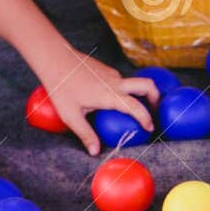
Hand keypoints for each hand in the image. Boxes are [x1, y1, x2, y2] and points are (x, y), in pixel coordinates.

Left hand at [34, 51, 159, 155]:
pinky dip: (124, 89)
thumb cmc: (61, 87)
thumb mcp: (71, 115)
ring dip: (138, 94)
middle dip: (155, 97)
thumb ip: (85, 134)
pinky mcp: (105, 69)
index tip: (149, 128)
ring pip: (132, 82)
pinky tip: (111, 99)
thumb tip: (95, 152)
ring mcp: (111, 73)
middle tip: (154, 111)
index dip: (146, 118)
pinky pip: (120, 80)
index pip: (136, 107)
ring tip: (132, 109)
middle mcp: (115, 82)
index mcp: (110, 95)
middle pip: (147, 85)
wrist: (54, 58)